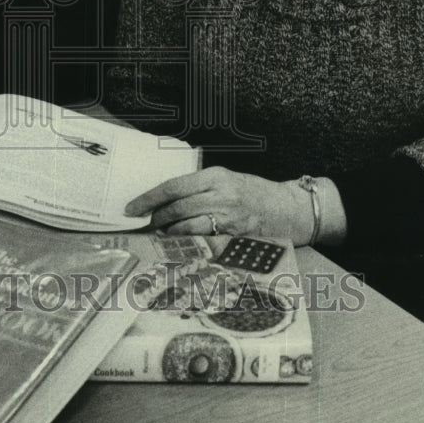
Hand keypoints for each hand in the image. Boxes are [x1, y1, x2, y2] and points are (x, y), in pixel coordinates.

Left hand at [124, 167, 314, 245]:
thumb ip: (201, 187)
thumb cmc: (256, 193)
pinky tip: (182, 246)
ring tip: (163, 235)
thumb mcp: (228, 180)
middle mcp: (221, 194)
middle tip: (146, 224)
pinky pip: (205, 242)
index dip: (149, 198)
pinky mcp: (236, 237)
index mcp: (216, 176)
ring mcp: (229, 217)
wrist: (291, 209)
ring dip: (170, 234)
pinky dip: (189, 245)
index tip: (131, 208)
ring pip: (187, 227)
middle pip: (177, 208)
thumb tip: (166, 200)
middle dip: (156, 219)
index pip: (173, 186)